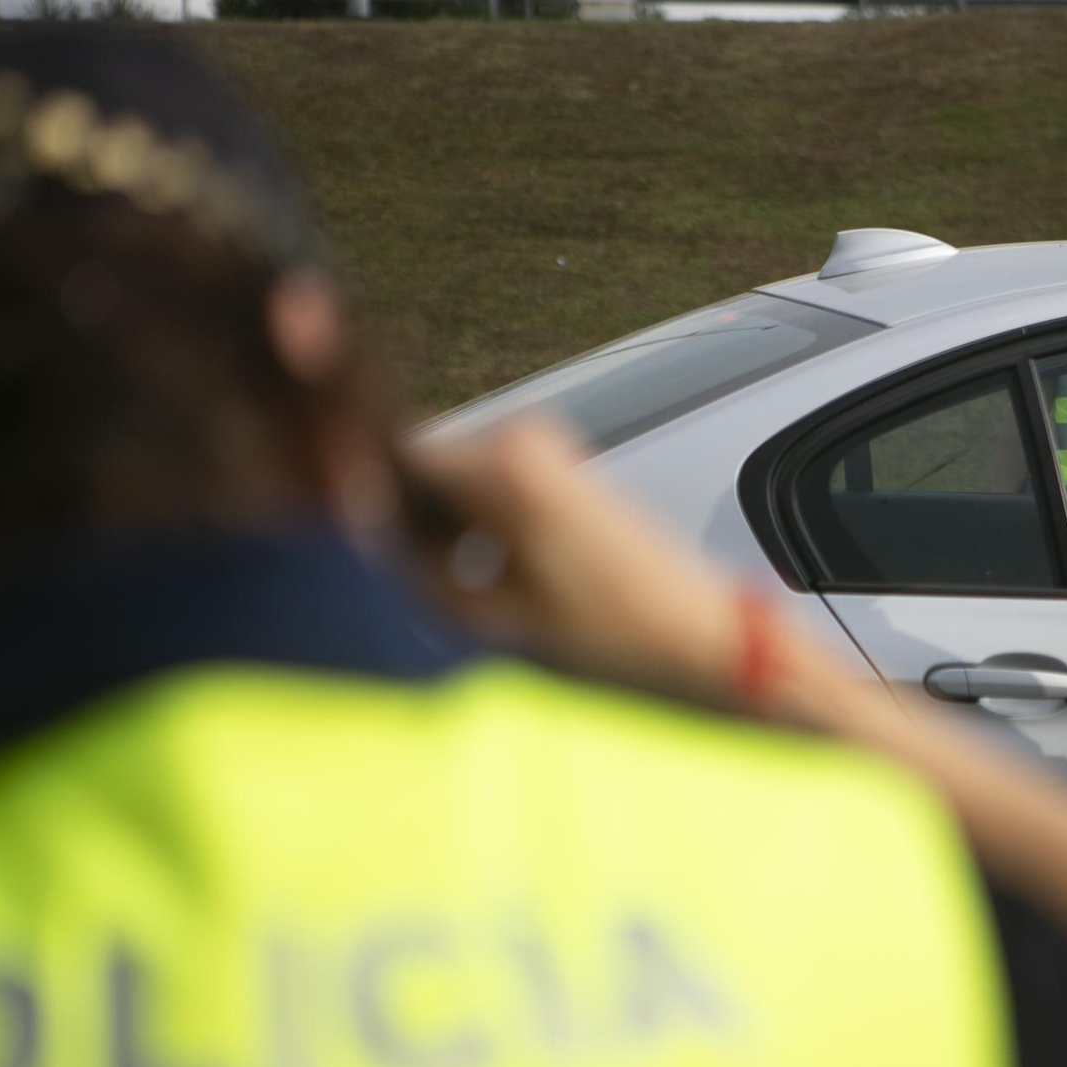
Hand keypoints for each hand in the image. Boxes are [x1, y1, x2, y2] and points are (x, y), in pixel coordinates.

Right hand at [406, 417, 753, 710]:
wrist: (694, 630)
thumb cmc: (611, 632)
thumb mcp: (490, 615)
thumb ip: (419, 571)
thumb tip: (373, 540)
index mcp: (503, 464)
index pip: (393, 465)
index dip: (372, 510)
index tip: (371, 552)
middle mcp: (522, 435)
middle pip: (424, 470)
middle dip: (413, 522)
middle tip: (429, 583)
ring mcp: (545, 444)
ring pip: (454, 479)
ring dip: (447, 526)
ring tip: (473, 588)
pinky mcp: (561, 464)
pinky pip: (488, 484)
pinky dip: (478, 523)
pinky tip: (499, 575)